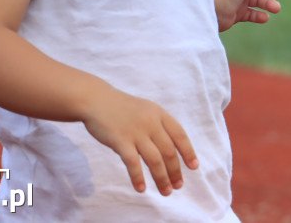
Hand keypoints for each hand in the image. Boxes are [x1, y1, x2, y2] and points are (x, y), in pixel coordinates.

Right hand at [82, 86, 198, 195]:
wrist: (97, 100)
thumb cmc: (122, 108)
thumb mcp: (147, 110)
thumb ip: (159, 126)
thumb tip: (171, 150)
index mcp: (160, 114)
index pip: (180, 135)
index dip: (188, 152)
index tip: (194, 167)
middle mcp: (151, 123)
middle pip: (169, 151)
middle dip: (175, 171)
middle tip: (178, 186)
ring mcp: (136, 132)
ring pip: (154, 159)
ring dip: (161, 178)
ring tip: (166, 191)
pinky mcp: (120, 140)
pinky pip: (132, 163)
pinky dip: (138, 177)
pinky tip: (141, 189)